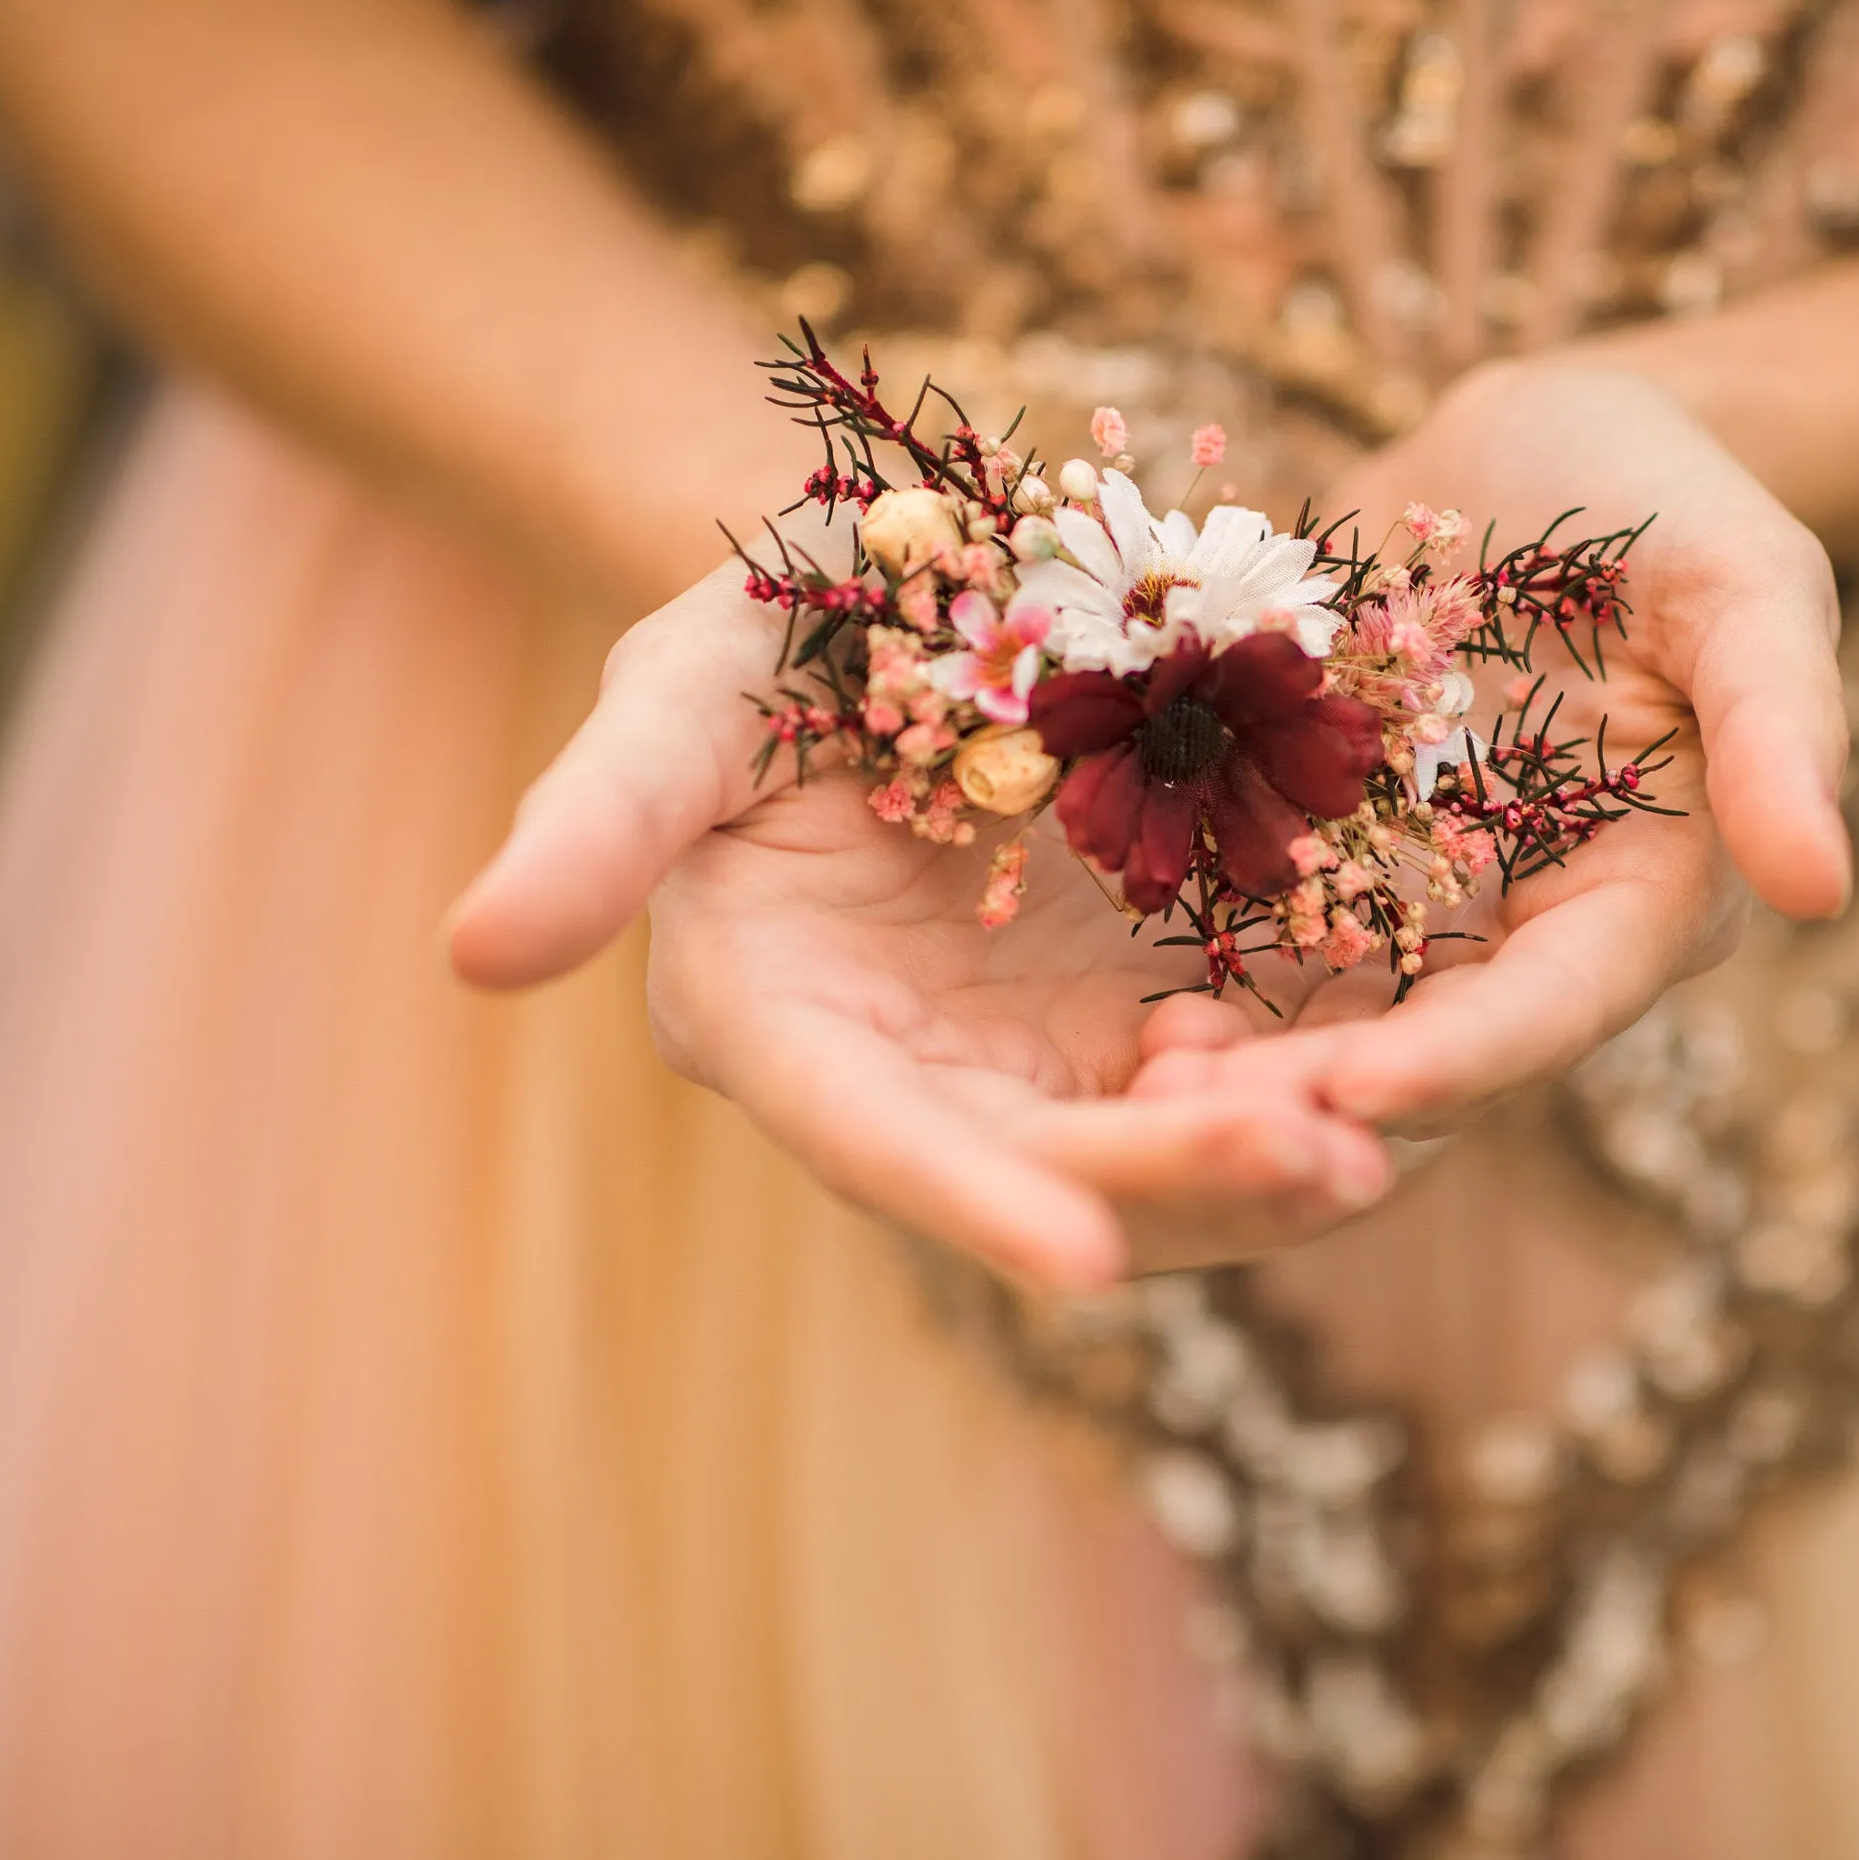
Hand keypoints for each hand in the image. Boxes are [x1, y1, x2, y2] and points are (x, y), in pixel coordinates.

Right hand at [442, 562, 1395, 1295]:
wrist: (906, 589)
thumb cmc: (767, 633)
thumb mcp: (681, 683)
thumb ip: (598, 813)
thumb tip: (470, 955)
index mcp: (786, 1021)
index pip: (872, 1140)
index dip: (972, 1205)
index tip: (1086, 1270)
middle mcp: (918, 1075)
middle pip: (1049, 1175)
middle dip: (1178, 1189)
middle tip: (1317, 1166)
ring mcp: (1040, 1054)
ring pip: (1161, 1160)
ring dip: (1270, 1161)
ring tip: (1378, 1139)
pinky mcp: (1147, 1005)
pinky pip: (1244, 1076)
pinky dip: (1312, 1080)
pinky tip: (1388, 1056)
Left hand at [1130, 364, 1849, 1135]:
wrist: (1518, 443)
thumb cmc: (1653, 490)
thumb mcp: (1740, 575)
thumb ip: (1780, 722)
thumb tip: (1825, 889)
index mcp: (1647, 897)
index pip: (1555, 1008)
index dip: (1462, 1060)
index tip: (1357, 1091)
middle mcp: (1527, 939)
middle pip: (1424, 1054)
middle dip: (1313, 1098)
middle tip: (1186, 1126)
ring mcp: (1411, 913)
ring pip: (1322, 1030)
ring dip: (1233, 1074)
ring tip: (1125, 1092)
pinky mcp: (1311, 867)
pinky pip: (1244, 947)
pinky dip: (1182, 984)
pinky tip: (1093, 1006)